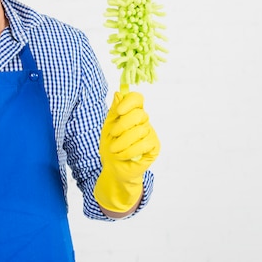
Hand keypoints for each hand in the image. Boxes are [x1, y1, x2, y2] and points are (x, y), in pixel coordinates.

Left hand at [94, 91, 159, 212]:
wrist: (114, 168)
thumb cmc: (110, 146)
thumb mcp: (107, 127)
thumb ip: (113, 111)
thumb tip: (118, 93)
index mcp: (131, 112)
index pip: (137, 99)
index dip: (129, 102)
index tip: (119, 111)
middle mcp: (143, 120)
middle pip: (138, 114)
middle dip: (122, 125)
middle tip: (112, 135)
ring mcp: (150, 132)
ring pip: (139, 131)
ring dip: (122, 141)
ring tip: (114, 149)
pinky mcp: (154, 146)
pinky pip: (144, 144)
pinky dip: (129, 150)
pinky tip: (122, 155)